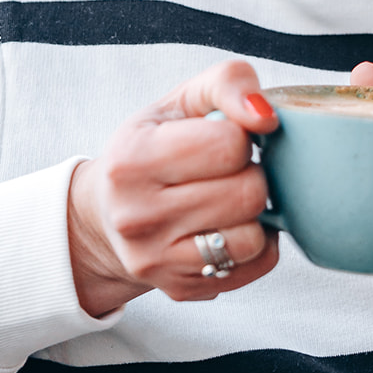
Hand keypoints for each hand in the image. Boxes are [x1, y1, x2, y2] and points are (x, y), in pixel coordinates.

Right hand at [68, 61, 279, 316]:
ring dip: (256, 214)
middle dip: (252, 174)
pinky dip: (257, 244)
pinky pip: (256, 266)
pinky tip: (231, 226)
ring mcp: (156, 261)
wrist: (107, 214)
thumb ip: (228, 83)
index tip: (223, 138)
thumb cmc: (153, 146)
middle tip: (231, 171)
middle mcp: (137, 217)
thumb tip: (266, 115)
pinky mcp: (179, 289)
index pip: (229, 144)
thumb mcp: (180, 101)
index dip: (240, 136)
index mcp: (132, 160)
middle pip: (248, 193)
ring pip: (253, 237)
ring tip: (231, 198)